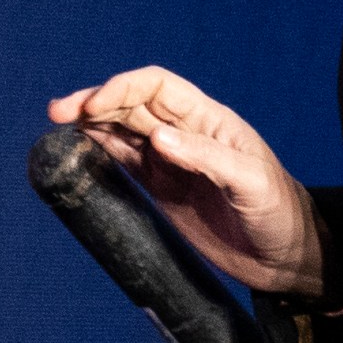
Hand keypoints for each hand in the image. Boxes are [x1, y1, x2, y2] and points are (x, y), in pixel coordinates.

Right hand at [48, 66, 326, 295]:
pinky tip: (79, 148)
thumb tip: (158, 137)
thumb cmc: (278, 212)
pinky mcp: (162, 189)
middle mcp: (185, 133)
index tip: (94, 105)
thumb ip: (205, 157)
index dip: (123, 88)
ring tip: (59, 125)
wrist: (283, 255)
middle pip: (132, 104)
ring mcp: (171, 161)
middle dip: (96, 102)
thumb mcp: (250, 182)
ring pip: (122, 130)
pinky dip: (100, 151)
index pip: (158, 87)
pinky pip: (125, 162)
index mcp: (209, 119)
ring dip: (91, 123)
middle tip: (59, 111)